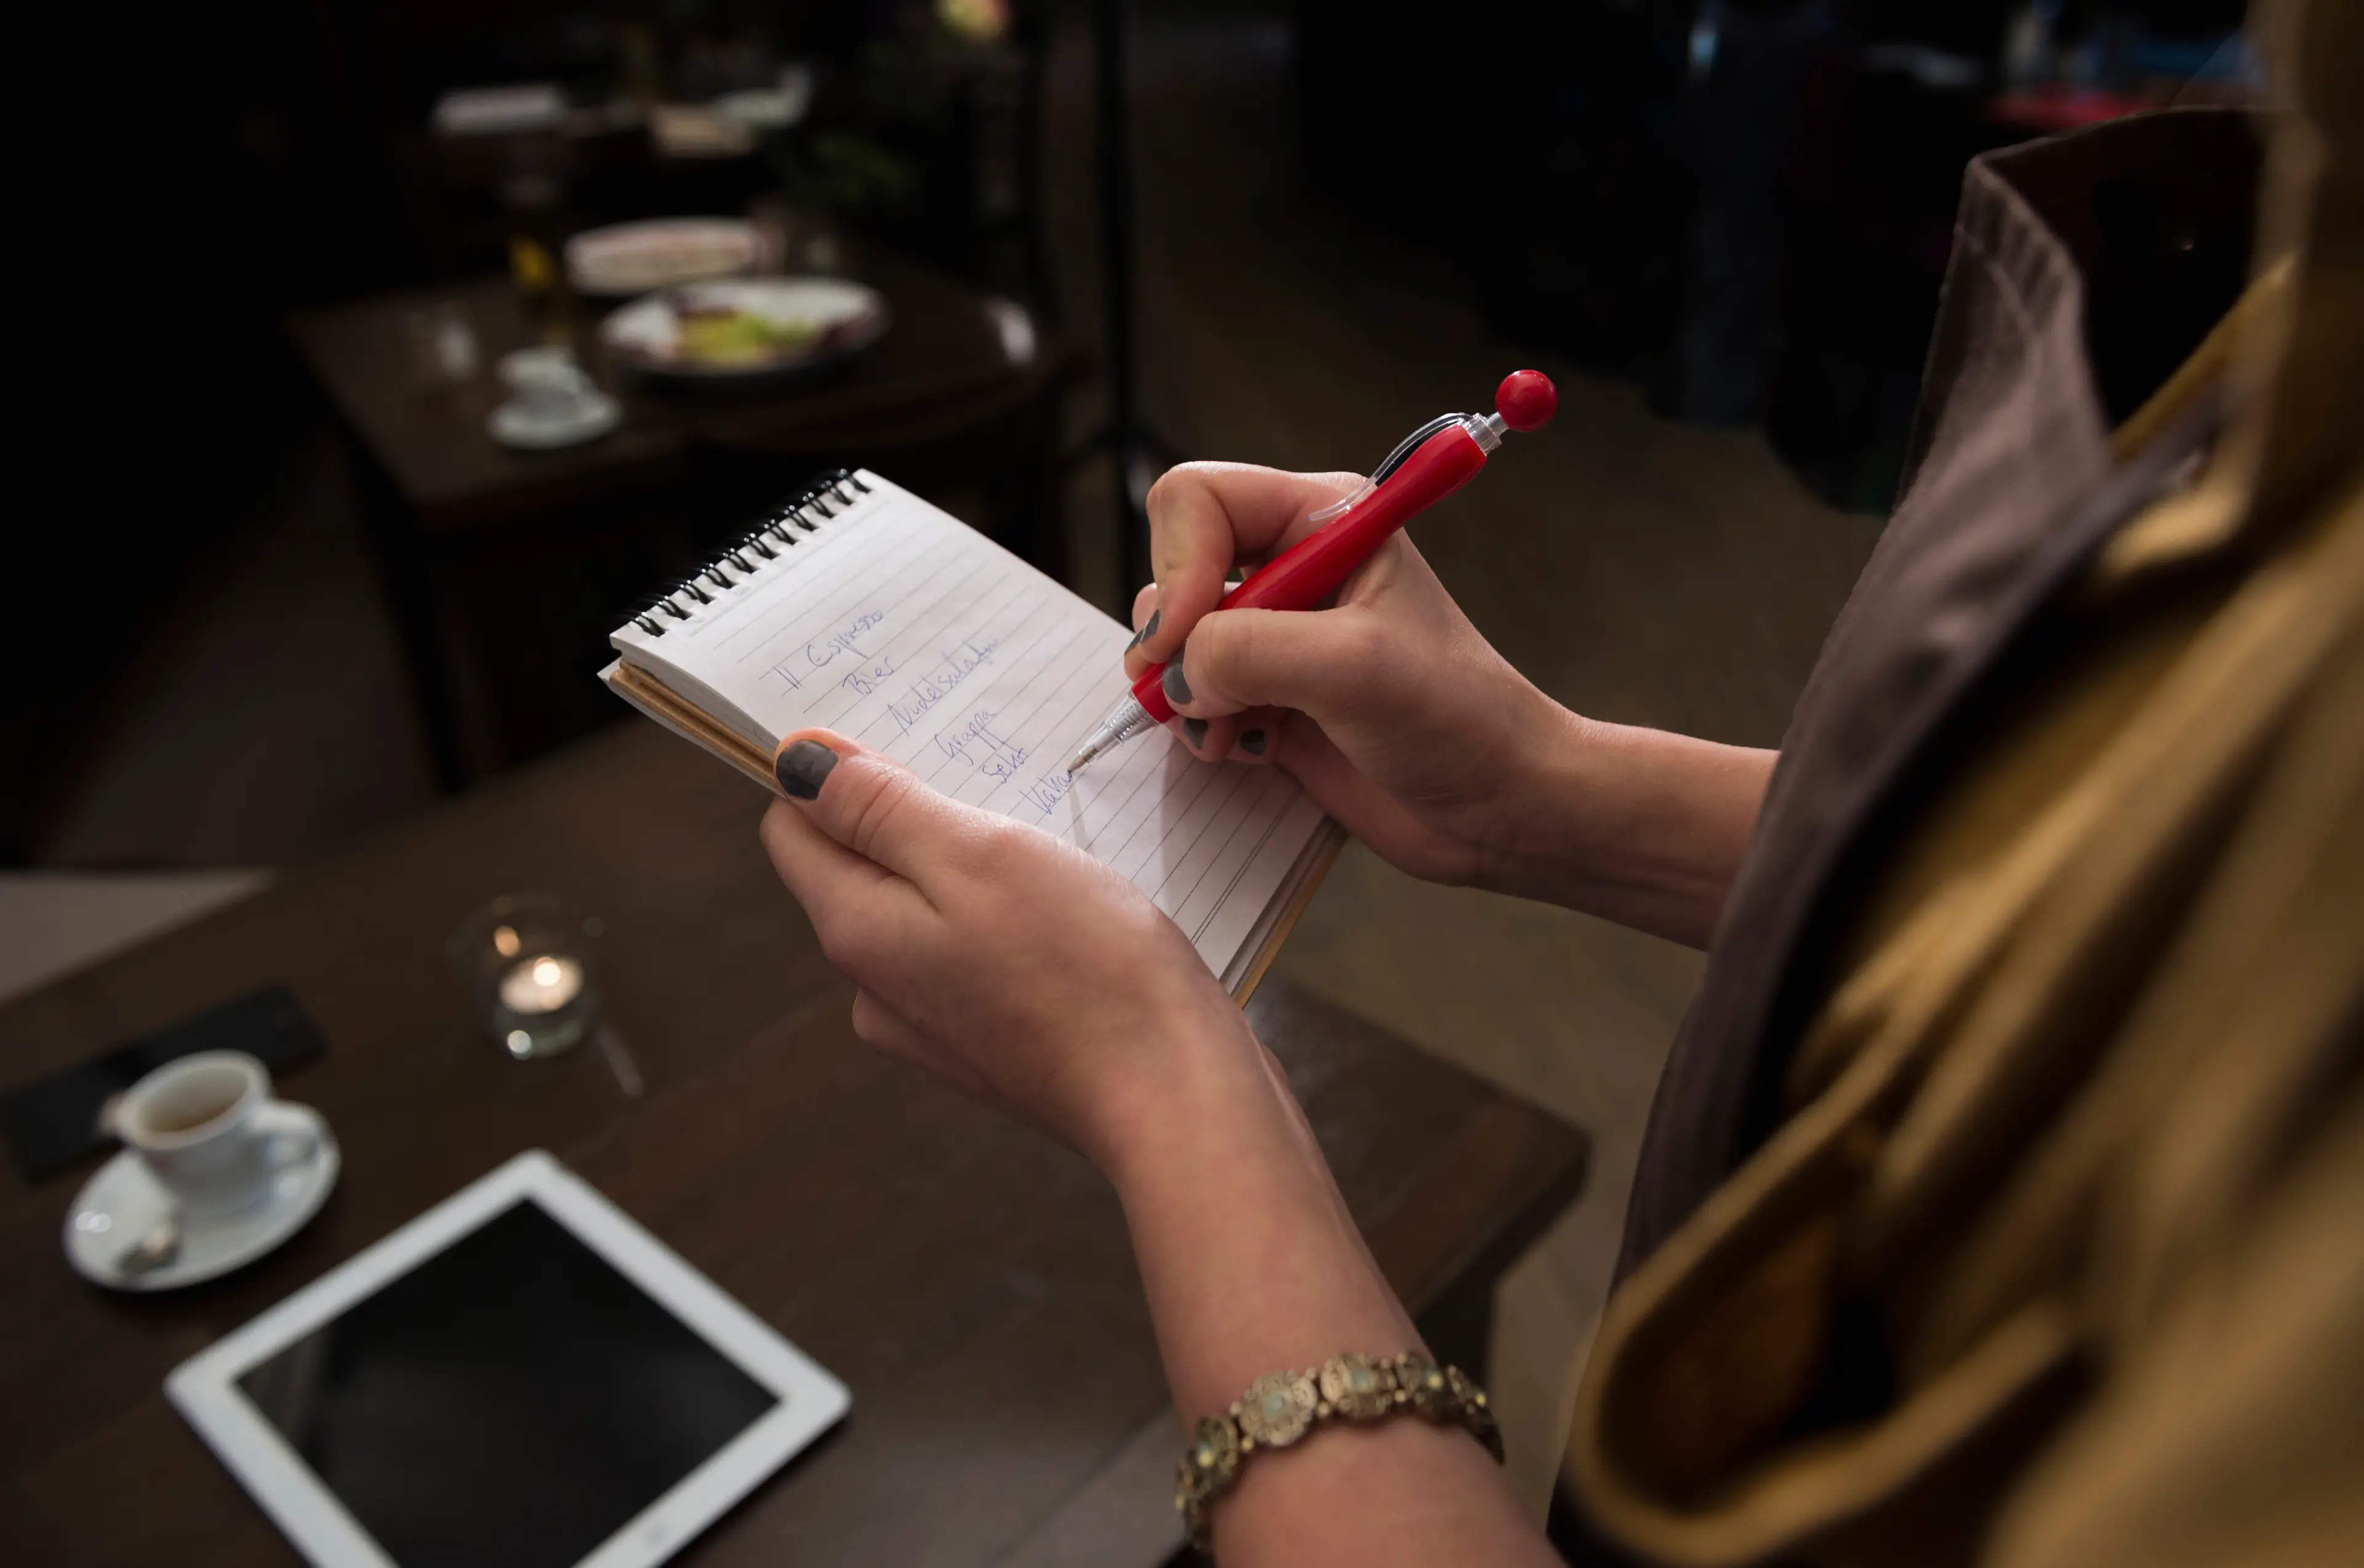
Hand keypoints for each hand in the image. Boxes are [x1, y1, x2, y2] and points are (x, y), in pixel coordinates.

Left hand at [758, 730, 1256, 1167]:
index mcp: (857, 932)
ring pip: (923, 908)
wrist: (1176, 1098)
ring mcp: (934, 1022)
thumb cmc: (1087, 968)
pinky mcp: (993, 1042)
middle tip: (996, 784)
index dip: (836, 773)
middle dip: (911, 814)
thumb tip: (795, 761)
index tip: (913, 742)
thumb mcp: (979, 855)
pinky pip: (975, 951)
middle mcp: (877, 985)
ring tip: (1044, 850)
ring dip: (968, 866)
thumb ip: (881, 808)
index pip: (791, 828)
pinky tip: (1068, 910)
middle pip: (857, 867)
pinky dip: (1007, 916)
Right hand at [1127, 462, 1575, 890]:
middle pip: (1177, 565)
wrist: (1499, 807)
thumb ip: (1248, 651)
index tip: (1187, 636)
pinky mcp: (1269, 696)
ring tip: (1227, 728)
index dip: (1179, 562)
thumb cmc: (1458, 720)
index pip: (1200, 500)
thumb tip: (1173, 675)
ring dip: (1182, 688)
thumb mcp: (1354, 668)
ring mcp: (1278, 635)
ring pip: (1175, 637)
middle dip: (1174, 633)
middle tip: (1199, 690)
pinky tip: (1245, 747)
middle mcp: (1294, 566)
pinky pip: (1191, 694)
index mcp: (1325, 520)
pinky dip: (1199, 724)